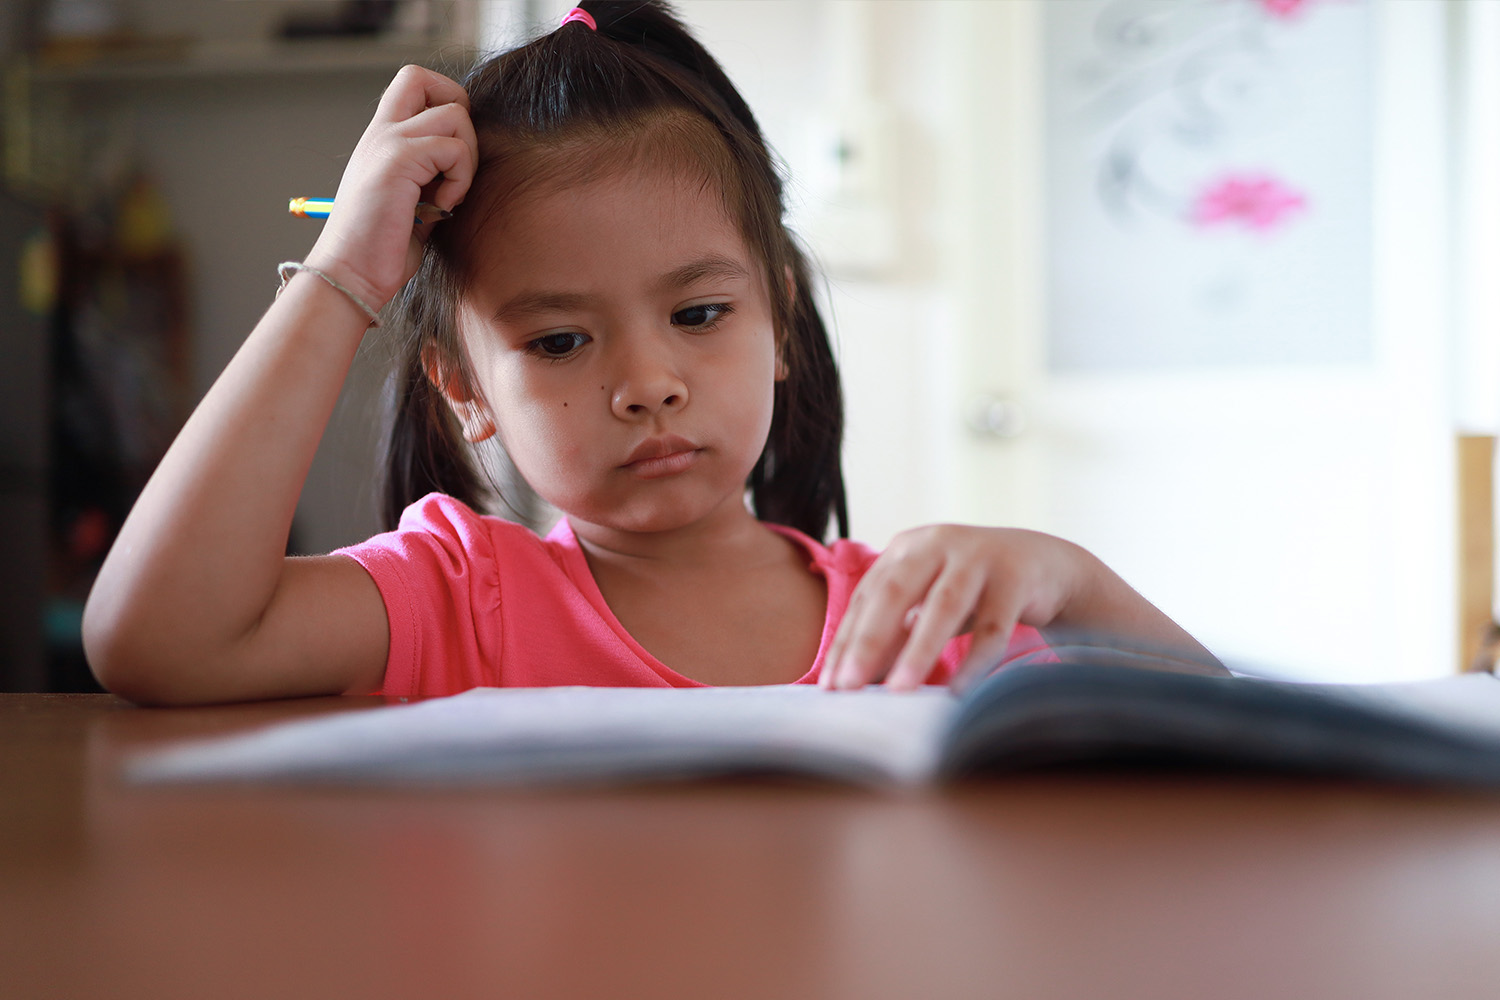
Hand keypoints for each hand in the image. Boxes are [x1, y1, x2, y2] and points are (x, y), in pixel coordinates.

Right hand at [303, 65, 478, 312]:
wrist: (351, 275)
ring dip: (466, 159)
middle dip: (458, 111)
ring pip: (454, 116)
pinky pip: (454, 150)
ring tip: (447, 195)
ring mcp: (387, 142)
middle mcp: (381, 132)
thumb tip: (468, 162)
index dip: (444, 105)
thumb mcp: (413, 201)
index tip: (449, 155)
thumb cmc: (383, 249)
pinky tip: (441, 208)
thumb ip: (432, 173)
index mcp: (381, 139)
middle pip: (424, 78)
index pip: (413, 85)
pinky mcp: (398, 161)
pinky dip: (460, 181)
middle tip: (455, 162)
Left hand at [821, 524, 1096, 691]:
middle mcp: (938, 544)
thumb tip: (849, 680)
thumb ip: (894, 632)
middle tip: (847, 687)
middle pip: (895, 593)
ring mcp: (979, 557)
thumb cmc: (973, 589)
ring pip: (943, 607)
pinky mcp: (1016, 577)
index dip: (846, 641)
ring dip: (918, 651)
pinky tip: (959, 692)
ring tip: (898, 692)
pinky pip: (993, 626)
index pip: (867, 597)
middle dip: (867, 642)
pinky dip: (975, 661)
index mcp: (907, 547)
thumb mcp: (928, 601)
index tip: (828, 685)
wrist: (1045, 564)